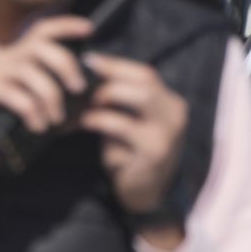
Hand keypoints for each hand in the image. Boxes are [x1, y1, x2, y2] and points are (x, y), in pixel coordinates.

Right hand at [0, 16, 92, 185]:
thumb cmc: (5, 124)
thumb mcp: (36, 107)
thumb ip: (61, 100)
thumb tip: (95, 100)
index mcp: (17, 58)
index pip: (41, 32)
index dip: (65, 26)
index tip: (90, 28)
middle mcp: (2, 59)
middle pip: (39, 47)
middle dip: (65, 65)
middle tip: (79, 88)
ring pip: (28, 72)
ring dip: (50, 97)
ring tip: (55, 120)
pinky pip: (12, 94)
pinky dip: (31, 111)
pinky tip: (37, 127)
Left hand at [79, 52, 186, 230]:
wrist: (142, 191)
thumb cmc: (127, 150)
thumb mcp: (123, 120)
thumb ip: (112, 99)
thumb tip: (79, 73)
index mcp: (168, 102)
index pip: (145, 73)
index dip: (114, 64)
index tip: (85, 60)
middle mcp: (174, 114)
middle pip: (145, 82)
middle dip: (109, 80)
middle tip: (78, 86)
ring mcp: (168, 132)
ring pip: (140, 97)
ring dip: (105, 98)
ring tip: (81, 106)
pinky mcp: (155, 151)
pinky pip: (124, 126)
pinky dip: (99, 121)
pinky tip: (82, 124)